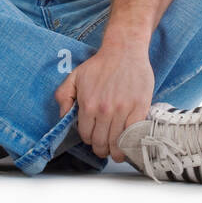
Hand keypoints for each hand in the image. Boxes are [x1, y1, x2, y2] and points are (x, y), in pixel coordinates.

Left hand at [54, 43, 153, 161]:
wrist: (124, 51)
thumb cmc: (100, 64)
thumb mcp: (74, 76)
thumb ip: (63, 96)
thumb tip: (62, 116)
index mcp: (88, 104)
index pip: (86, 135)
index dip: (89, 140)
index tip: (94, 139)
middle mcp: (104, 110)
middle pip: (102, 143)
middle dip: (102, 150)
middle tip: (105, 149)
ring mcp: (123, 110)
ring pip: (118, 143)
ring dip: (117, 152)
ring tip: (117, 152)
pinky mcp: (139, 108)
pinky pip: (134, 134)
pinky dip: (131, 142)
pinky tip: (129, 143)